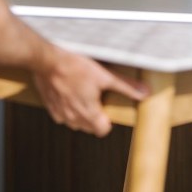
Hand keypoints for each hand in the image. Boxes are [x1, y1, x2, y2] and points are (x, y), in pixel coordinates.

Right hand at [33, 48, 149, 136]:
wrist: (47, 61)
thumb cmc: (75, 67)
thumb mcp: (105, 75)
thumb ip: (126, 87)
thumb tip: (144, 93)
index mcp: (88, 114)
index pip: (103, 131)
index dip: (108, 120)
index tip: (109, 106)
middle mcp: (73, 118)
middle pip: (89, 126)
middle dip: (96, 115)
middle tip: (98, 96)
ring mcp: (60, 114)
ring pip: (75, 121)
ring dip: (81, 111)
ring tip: (84, 91)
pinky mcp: (50, 106)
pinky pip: (63, 113)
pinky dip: (68, 106)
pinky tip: (71, 90)